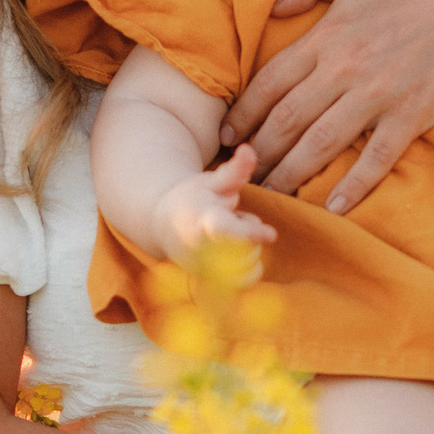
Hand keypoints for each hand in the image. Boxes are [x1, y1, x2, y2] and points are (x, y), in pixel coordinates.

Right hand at [155, 144, 275, 279]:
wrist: (162, 224)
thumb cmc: (193, 198)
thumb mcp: (212, 181)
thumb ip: (235, 170)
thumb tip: (249, 149)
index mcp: (204, 222)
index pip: (227, 231)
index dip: (250, 233)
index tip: (271, 233)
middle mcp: (203, 252)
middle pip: (247, 250)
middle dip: (250, 232)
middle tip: (233, 216)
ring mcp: (206, 272)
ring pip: (249, 267)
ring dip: (249, 250)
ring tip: (230, 234)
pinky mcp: (210, 284)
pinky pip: (244, 283)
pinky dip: (249, 268)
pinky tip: (236, 252)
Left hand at [219, 0, 433, 209]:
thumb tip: (276, 3)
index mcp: (328, 37)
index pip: (271, 81)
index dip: (243, 112)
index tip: (226, 135)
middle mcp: (345, 69)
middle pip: (288, 119)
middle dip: (258, 152)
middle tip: (237, 174)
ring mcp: (378, 96)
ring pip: (320, 144)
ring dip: (290, 174)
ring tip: (270, 196)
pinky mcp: (409, 117)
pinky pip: (374, 159)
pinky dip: (353, 185)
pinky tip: (332, 207)